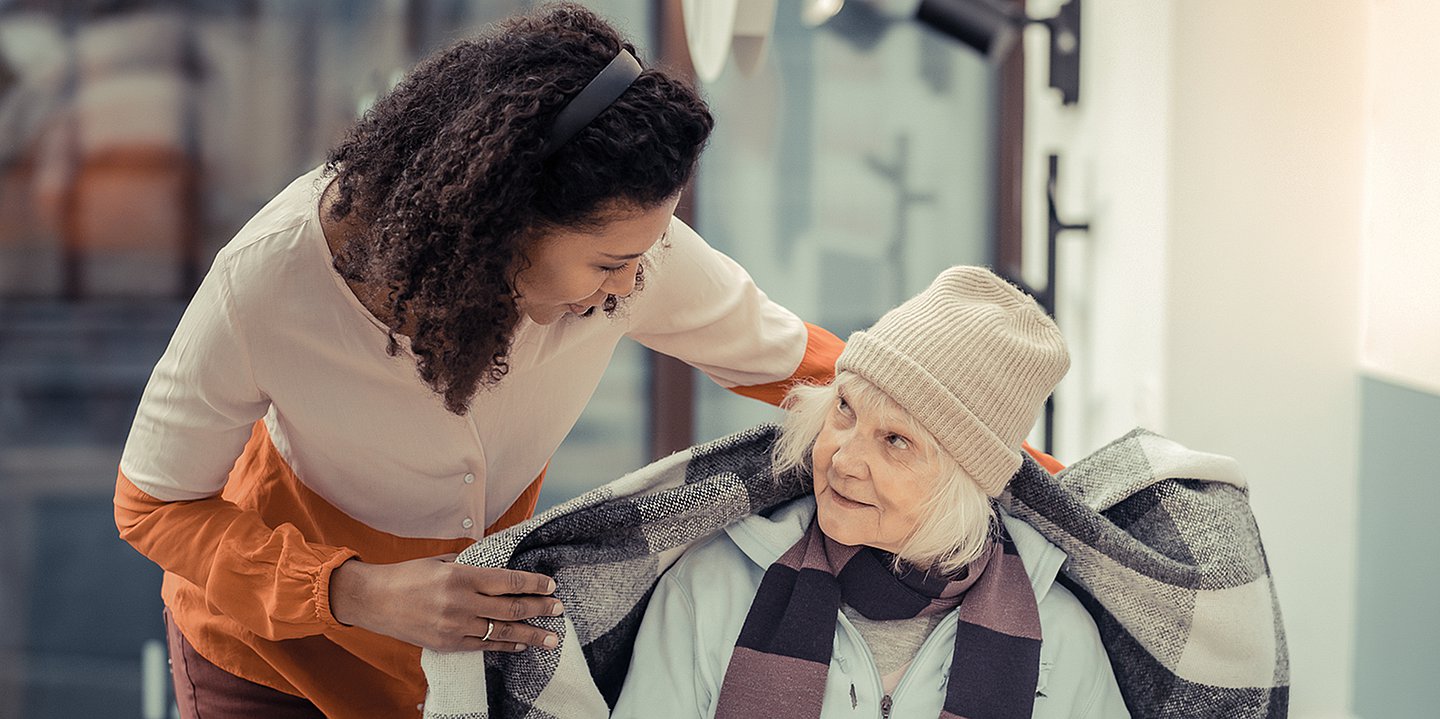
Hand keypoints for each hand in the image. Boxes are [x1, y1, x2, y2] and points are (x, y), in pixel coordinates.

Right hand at [328, 553, 562, 651]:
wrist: (373, 600)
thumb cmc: (407, 575)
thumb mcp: (441, 561)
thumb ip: (471, 564)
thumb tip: (499, 564)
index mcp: (460, 575)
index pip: (508, 580)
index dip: (533, 584)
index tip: (551, 585)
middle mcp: (460, 602)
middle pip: (511, 608)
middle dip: (540, 609)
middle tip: (559, 610)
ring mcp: (454, 626)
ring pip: (501, 631)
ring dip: (530, 635)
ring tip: (551, 637)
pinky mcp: (446, 644)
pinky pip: (483, 646)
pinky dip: (504, 645)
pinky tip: (519, 644)